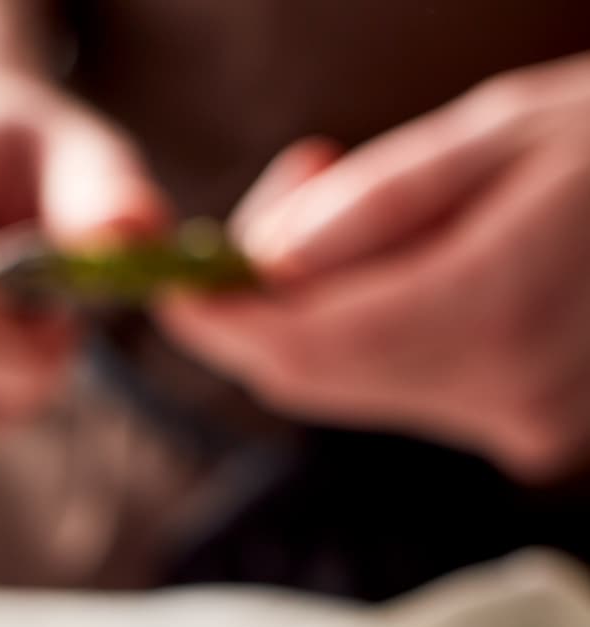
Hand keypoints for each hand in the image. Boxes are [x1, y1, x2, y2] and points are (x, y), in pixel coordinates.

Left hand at [161, 56, 589, 481]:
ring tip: (346, 216)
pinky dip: (368, 341)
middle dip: (256, 313)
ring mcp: (514, 425)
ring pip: (353, 392)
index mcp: (490, 309)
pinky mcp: (524, 432)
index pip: (305, 346)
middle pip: (314, 381)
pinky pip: (403, 395)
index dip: (219, 321)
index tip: (167, 283)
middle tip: (264, 213)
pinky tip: (397, 268)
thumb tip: (268, 258)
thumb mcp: (501, 130)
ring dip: (312, 322)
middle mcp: (499, 392)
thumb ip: (378, 201)